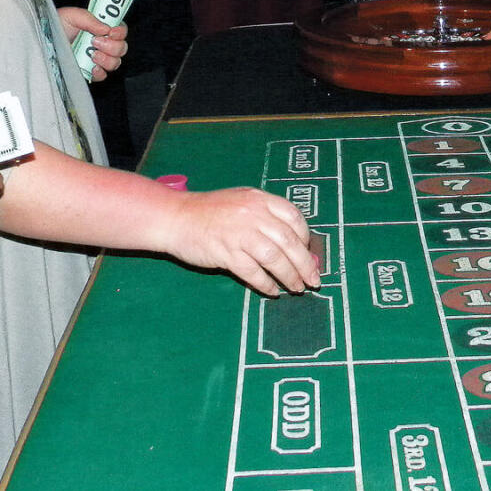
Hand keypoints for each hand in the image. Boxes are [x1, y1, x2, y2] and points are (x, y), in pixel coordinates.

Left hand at [56, 6, 128, 80]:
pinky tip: (91, 66)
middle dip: (112, 46)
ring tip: (92, 55)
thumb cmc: (55, 25)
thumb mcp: (71, 16)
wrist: (42, 40)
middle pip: (122, 48)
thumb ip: (89, 19)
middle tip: (95, 42)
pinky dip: (99, 72)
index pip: (121, 30)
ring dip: (107, 59)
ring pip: (115, 63)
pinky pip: (102, 75)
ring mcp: (97, 58)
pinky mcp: (89, 71)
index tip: (111, 32)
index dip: (120, 32)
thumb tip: (106, 28)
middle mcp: (102, 43)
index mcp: (101, 28)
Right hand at [156, 187, 320, 295]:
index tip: (308, 253)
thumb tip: (296, 244)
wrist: (177, 217)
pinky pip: (253, 272)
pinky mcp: (227, 253)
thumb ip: (267, 217)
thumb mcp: (243, 202)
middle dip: (305, 264)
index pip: (294, 217)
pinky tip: (272, 291)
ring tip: (297, 289)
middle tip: (314, 280)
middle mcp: (253, 214)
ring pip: (274, 258)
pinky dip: (266, 284)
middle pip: (289, 241)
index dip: (305, 238)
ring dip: (289, 277)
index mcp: (260, 199)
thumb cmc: (211, 211)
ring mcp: (240, 233)